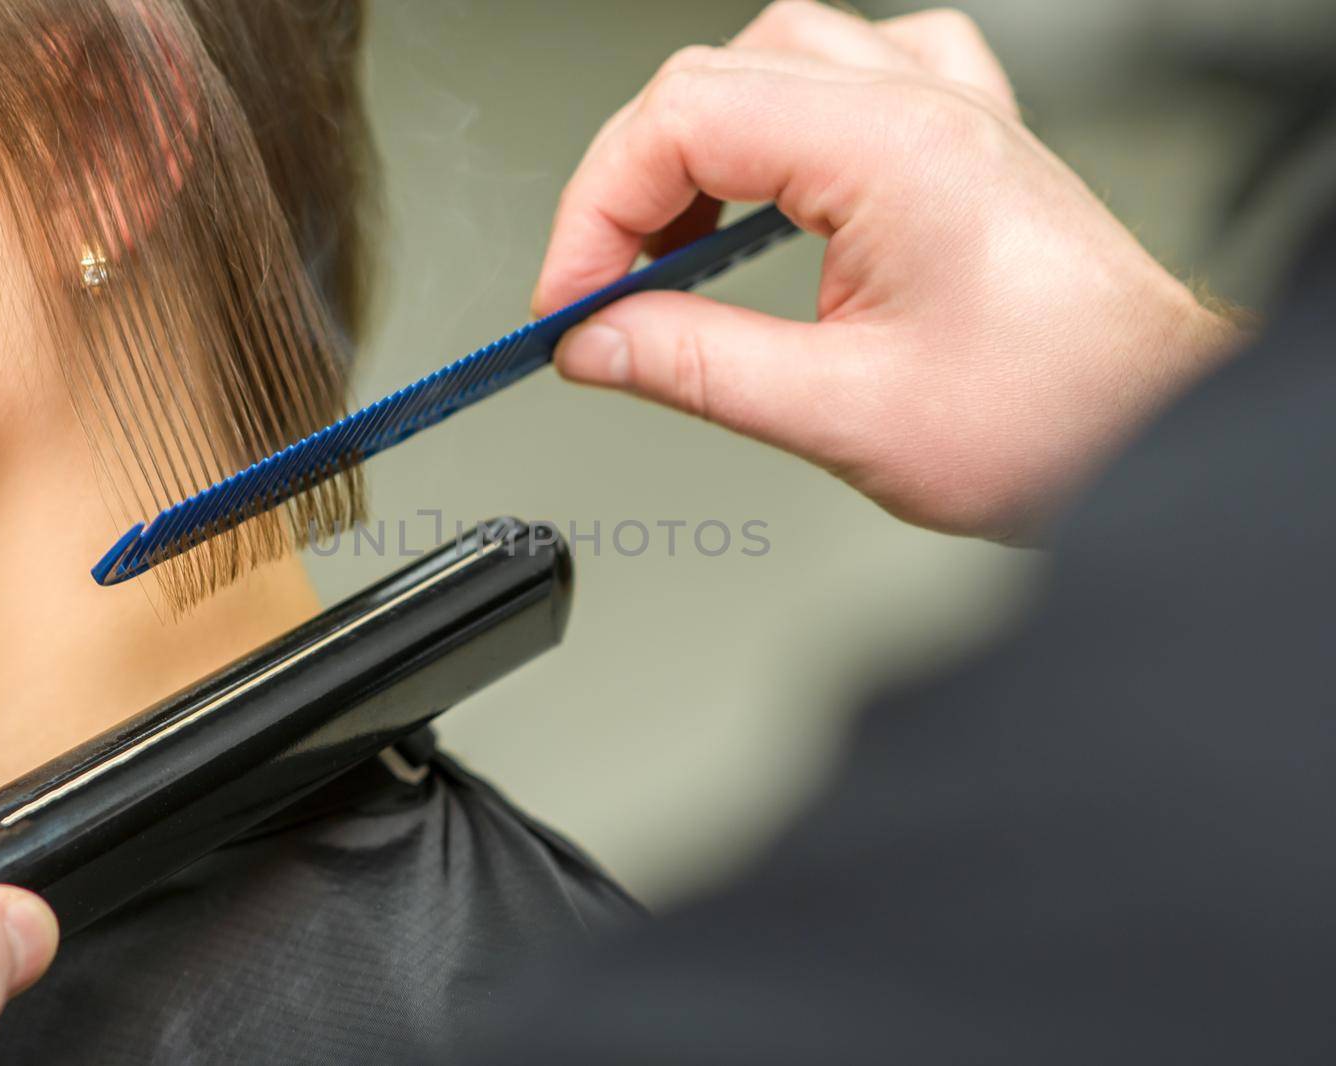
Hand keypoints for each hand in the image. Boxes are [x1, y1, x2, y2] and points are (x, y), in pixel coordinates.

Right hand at [535, 2, 1242, 541]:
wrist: (1155, 428)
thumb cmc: (1053, 420)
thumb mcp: (843, 412)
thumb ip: (696, 366)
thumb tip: (594, 340)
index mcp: (892, 148)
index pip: (683, 122)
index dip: (596, 211)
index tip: (570, 298)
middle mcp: (920, 106)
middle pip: (711, 81)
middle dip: (631, 186)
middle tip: (603, 288)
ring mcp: (944, 113)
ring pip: (772, 59)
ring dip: (698, 145)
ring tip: (670, 242)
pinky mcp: (958, 141)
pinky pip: (852, 73)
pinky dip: (783, 122)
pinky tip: (774, 184)